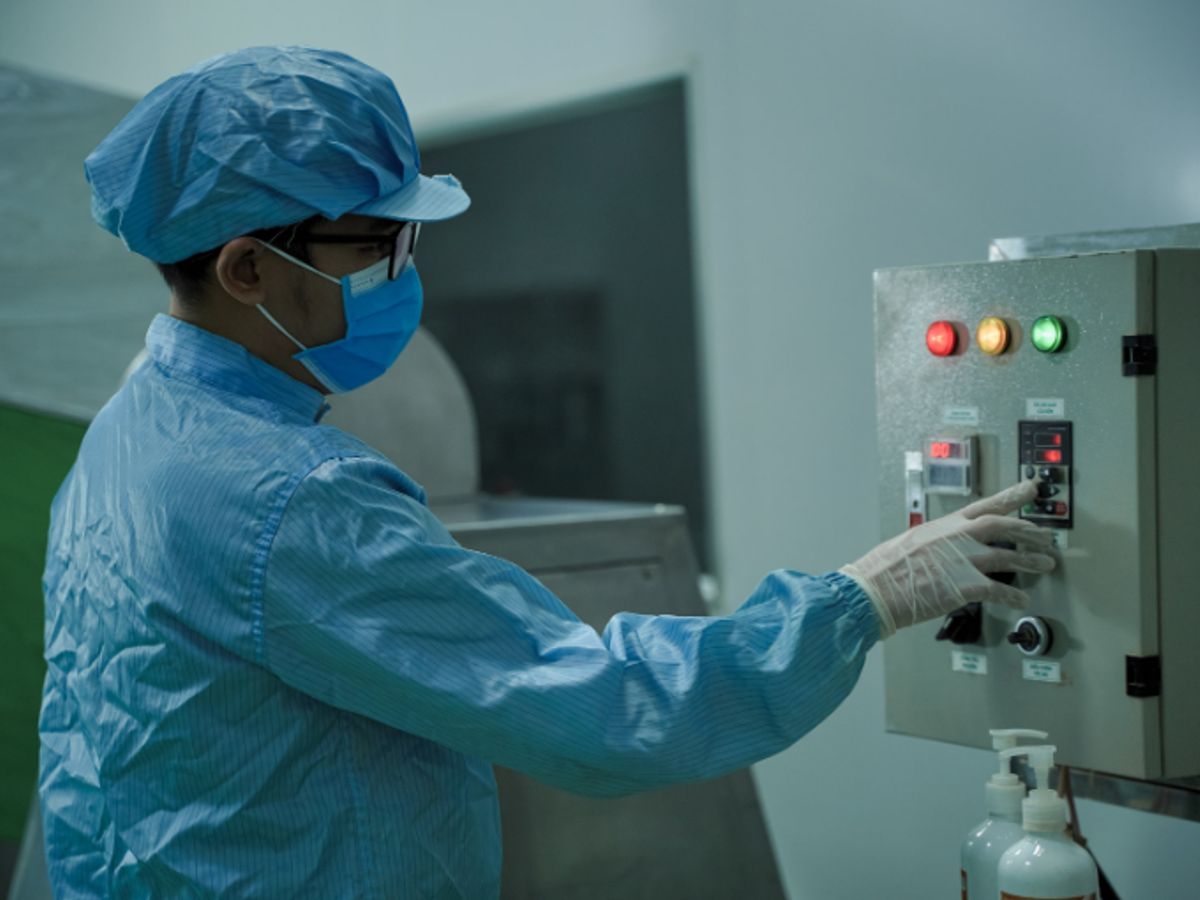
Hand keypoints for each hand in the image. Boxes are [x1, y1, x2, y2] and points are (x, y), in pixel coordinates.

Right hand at [841, 480, 1056, 638]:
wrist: (874, 589)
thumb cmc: (884, 569)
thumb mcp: (911, 543)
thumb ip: (936, 543)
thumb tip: (947, 550)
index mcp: (943, 525)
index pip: (985, 505)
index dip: (1012, 495)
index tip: (1030, 488)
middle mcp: (956, 537)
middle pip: (1003, 526)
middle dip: (1028, 530)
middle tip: (1045, 536)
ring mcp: (962, 559)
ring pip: (1007, 556)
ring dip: (1030, 561)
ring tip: (1045, 565)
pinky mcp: (965, 584)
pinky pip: (999, 590)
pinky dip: (1014, 596)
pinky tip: (1023, 600)